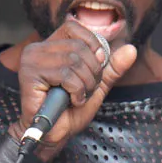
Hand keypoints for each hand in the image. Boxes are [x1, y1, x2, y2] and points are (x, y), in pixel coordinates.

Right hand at [10, 19, 136, 162]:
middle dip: (91, 73)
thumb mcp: (96, 85)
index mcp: (51, 46)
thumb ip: (112, 67)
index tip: (95, 68)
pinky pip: (66, 76)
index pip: (74, 27)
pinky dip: (76, 92)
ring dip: (85, 85)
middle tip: (85, 90)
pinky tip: (70, 101)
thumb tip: (131, 49)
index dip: (91, 45)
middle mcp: (38, 49)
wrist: (53, 135)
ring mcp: (32, 60)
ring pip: (74, 62)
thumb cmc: (69, 111)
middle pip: (79, 47)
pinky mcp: (30, 75)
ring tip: (77, 97)